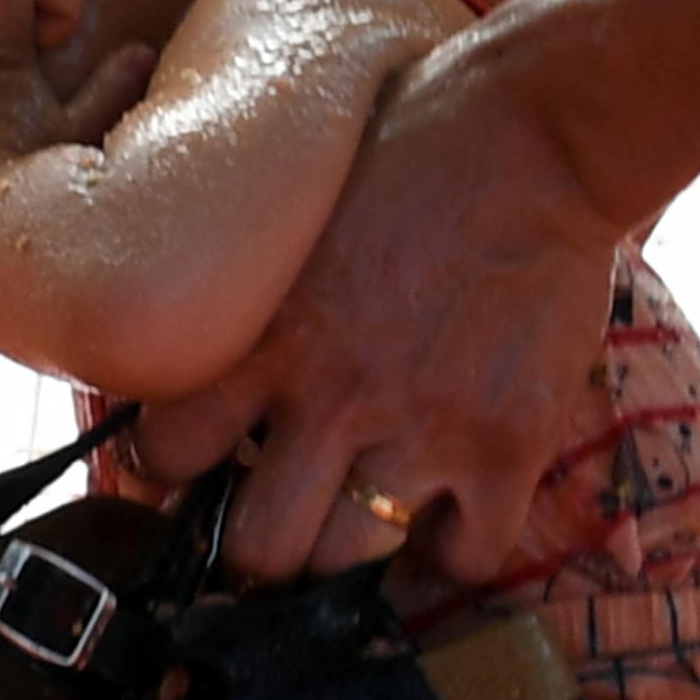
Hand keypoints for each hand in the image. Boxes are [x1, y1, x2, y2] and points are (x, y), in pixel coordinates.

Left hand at [134, 16, 628, 581]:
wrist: (533, 135)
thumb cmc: (405, 148)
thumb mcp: (288, 214)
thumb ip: (248, 294)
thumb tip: (195, 327)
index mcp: (261, 335)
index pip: (166, 455)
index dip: (169, 473)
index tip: (186, 470)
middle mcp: (329, 397)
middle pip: (256, 547)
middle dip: (252, 551)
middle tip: (265, 529)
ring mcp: (421, 430)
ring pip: (345, 565)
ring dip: (341, 556)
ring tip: (347, 529)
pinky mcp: (506, 446)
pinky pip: (462, 560)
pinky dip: (444, 559)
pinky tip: (435, 529)